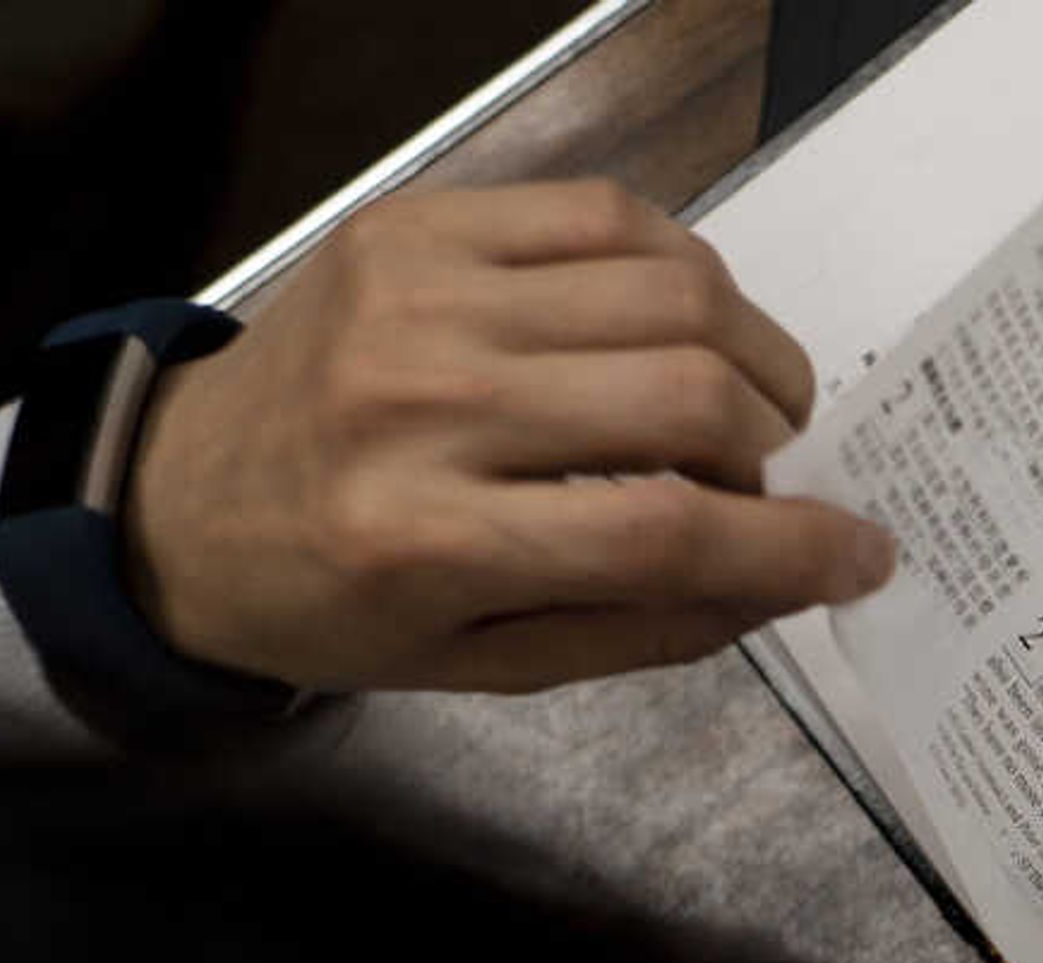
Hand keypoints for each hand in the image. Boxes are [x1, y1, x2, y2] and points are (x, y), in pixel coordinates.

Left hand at [124, 181, 894, 694]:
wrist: (180, 504)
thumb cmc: (342, 601)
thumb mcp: (492, 664)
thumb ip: (651, 625)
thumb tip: (798, 576)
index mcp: (431, 540)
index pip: (667, 528)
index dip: (795, 545)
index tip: (862, 555)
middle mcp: (422, 404)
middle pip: (686, 397)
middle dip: (772, 449)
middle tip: (765, 481)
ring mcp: (418, 297)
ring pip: (672, 292)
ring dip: (746, 357)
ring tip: (732, 405)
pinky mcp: (418, 227)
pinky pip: (609, 217)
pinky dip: (682, 275)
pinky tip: (676, 328)